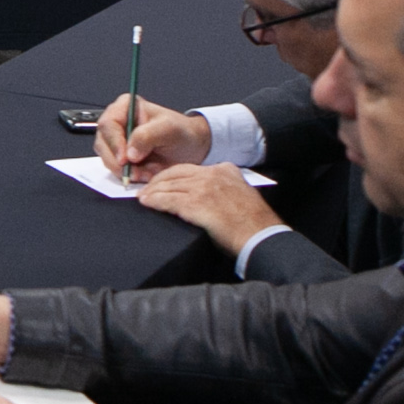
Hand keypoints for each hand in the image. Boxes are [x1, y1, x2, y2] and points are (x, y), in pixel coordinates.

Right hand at [97, 95, 207, 181]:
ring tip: (148, 172)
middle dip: (119, 162)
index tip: (125, 159)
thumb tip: (130, 152)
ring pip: (107, 159)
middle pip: (103, 144)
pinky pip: (116, 170)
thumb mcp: (169, 130)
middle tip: (135, 172)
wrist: (191, 149)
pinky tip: (146, 174)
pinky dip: (130, 176)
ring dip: (126, 171)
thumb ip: (148, 136)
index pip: (108, 124)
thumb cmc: (182, 133)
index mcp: (125, 107)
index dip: (114, 143)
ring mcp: (116, 141)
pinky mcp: (119, 157)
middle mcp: (117, 123)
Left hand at [136, 163, 283, 256]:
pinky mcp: (196, 203)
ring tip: (143, 197)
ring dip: (152, 191)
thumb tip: (208, 195)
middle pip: (176, 173)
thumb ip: (225, 188)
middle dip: (158, 181)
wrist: (260, 235)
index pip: (191, 168)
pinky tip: (147, 203)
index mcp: (225, 170)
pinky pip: (168, 199)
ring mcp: (203, 188)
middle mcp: (213, 174)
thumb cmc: (253, 222)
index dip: (173, 175)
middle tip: (146, 189)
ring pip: (169, 185)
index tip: (164, 182)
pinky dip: (155, 201)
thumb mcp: (241, 194)